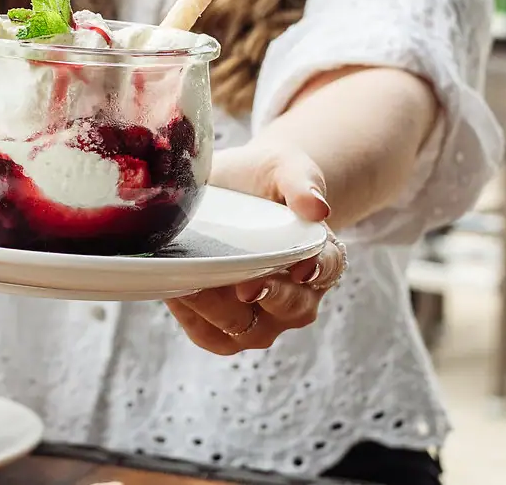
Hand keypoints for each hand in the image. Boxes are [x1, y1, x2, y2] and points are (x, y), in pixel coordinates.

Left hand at [165, 141, 347, 354]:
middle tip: (242, 286)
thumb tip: (317, 208)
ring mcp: (264, 316)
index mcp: (321, 255)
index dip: (317, 270)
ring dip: (221, 312)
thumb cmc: (266, 179)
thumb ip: (301, 184)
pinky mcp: (225, 326)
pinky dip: (194, 320)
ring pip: (250, 330)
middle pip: (291, 308)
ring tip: (193, 286)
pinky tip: (176, 292)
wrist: (234, 189)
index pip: (329, 267)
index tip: (301, 269)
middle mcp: (299, 294)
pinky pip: (213, 337)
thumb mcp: (285, 167)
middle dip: (267, 297)